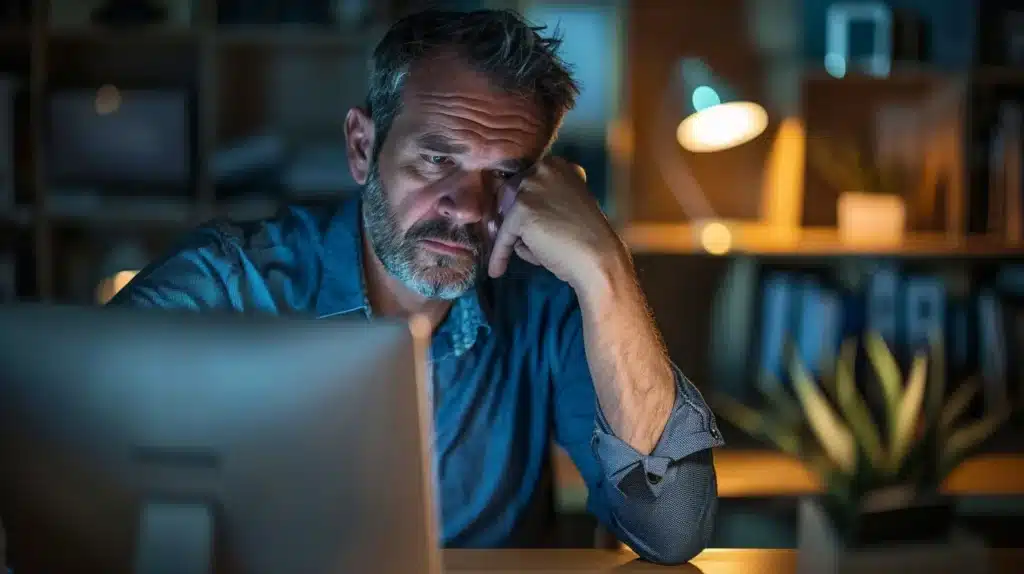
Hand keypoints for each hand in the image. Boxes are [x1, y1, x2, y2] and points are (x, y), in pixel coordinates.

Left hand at [487, 157, 627, 289]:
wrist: (598, 257)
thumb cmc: (586, 235)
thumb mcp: (568, 202)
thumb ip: (546, 198)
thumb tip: (511, 208)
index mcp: (556, 164)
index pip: (524, 182)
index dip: (522, 205)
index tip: (523, 223)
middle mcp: (542, 169)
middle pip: (509, 195)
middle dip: (513, 218)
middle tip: (522, 240)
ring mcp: (530, 188)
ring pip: (507, 217)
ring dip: (518, 237)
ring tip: (541, 253)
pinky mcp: (521, 211)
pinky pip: (503, 236)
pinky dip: (500, 254)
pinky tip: (497, 270)